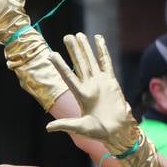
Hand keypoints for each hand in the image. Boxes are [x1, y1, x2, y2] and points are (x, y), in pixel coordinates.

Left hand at [45, 33, 137, 151]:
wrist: (118, 131)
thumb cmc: (99, 131)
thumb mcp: (80, 127)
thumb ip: (66, 124)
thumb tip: (48, 128)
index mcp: (81, 95)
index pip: (68, 76)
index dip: (60, 65)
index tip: (51, 54)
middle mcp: (89, 86)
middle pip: (79, 64)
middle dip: (73, 50)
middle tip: (67, 36)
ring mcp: (100, 82)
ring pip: (91, 61)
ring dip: (85, 48)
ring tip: (79, 35)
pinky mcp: (112, 81)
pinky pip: (106, 62)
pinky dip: (102, 51)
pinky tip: (98, 39)